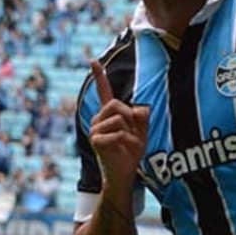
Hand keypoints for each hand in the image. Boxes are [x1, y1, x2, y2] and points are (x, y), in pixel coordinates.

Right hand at [88, 60, 147, 193]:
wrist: (123, 174)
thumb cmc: (131, 153)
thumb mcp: (141, 131)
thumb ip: (142, 117)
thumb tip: (140, 109)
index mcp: (109, 114)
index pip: (104, 92)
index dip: (99, 76)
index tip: (92, 60)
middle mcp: (98, 119)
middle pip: (117, 104)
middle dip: (130, 118)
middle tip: (132, 136)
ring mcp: (94, 129)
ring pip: (119, 118)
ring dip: (130, 133)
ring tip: (127, 145)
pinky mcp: (95, 140)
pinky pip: (117, 133)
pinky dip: (126, 142)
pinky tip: (122, 150)